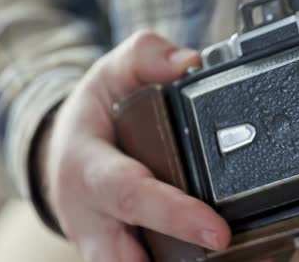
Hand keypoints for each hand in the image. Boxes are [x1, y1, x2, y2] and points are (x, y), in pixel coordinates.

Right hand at [39, 31, 230, 261]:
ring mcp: (106, 244)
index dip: (173, 215)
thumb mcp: (110, 74)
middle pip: (129, 259)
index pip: (131, 195)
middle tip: (231, 256)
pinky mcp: (123, 254)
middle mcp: (93, 218)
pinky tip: (235, 258)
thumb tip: (190, 63)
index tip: (218, 232)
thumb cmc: (92, 118)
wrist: (63, 155)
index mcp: (89, 170)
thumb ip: (146, 57)